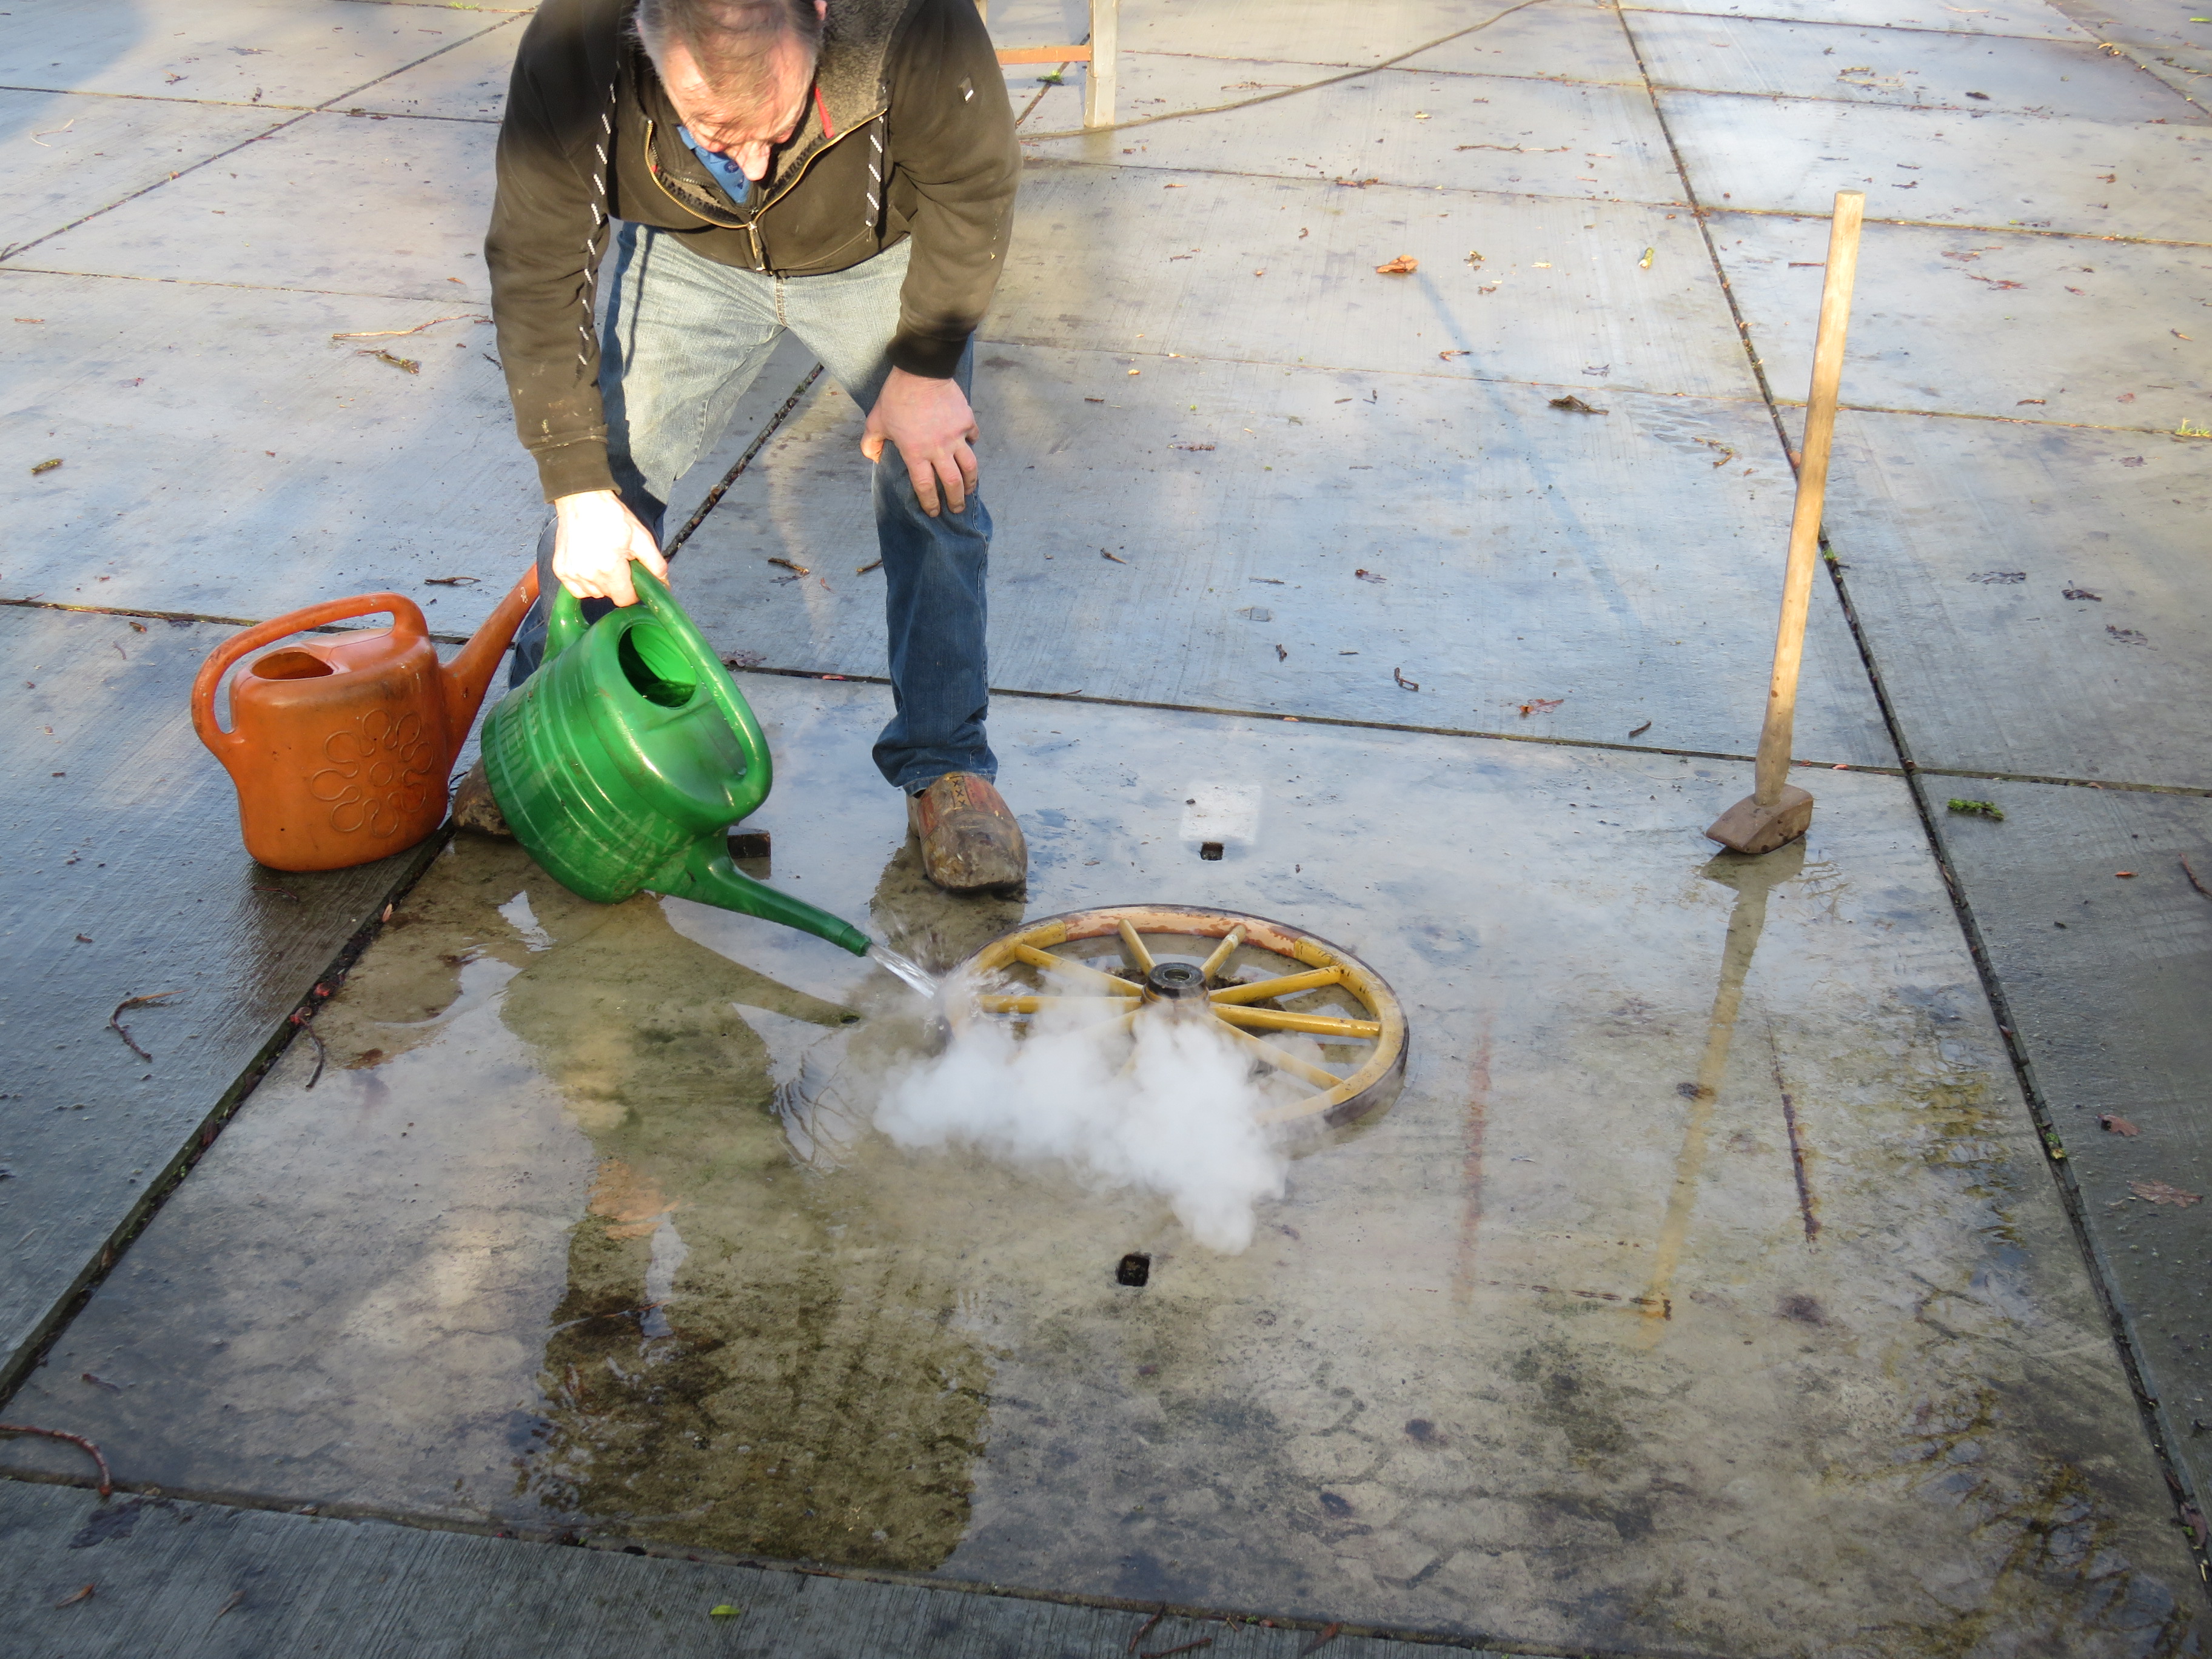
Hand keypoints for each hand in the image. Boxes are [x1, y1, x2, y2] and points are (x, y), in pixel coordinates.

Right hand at [552, 490, 665, 605]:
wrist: (582, 500)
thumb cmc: (612, 516)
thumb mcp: (641, 537)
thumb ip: (655, 564)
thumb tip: (664, 584)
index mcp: (609, 568)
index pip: (625, 599)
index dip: (634, 592)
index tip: (634, 579)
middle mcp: (588, 575)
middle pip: (610, 595)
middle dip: (619, 584)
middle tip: (620, 563)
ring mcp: (571, 573)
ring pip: (594, 593)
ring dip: (602, 584)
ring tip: (604, 561)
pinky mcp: (560, 570)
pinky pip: (576, 589)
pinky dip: (585, 583)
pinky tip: (590, 566)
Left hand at [861, 367, 979, 516]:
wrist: (920, 371)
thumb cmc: (895, 397)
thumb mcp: (875, 421)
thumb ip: (871, 443)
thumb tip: (874, 458)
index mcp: (916, 453)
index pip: (925, 487)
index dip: (930, 503)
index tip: (934, 512)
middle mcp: (938, 449)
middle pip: (952, 483)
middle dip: (956, 500)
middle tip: (956, 508)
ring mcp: (955, 436)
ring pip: (970, 466)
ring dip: (971, 481)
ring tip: (970, 489)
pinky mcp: (966, 421)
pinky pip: (973, 437)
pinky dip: (971, 443)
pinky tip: (969, 446)